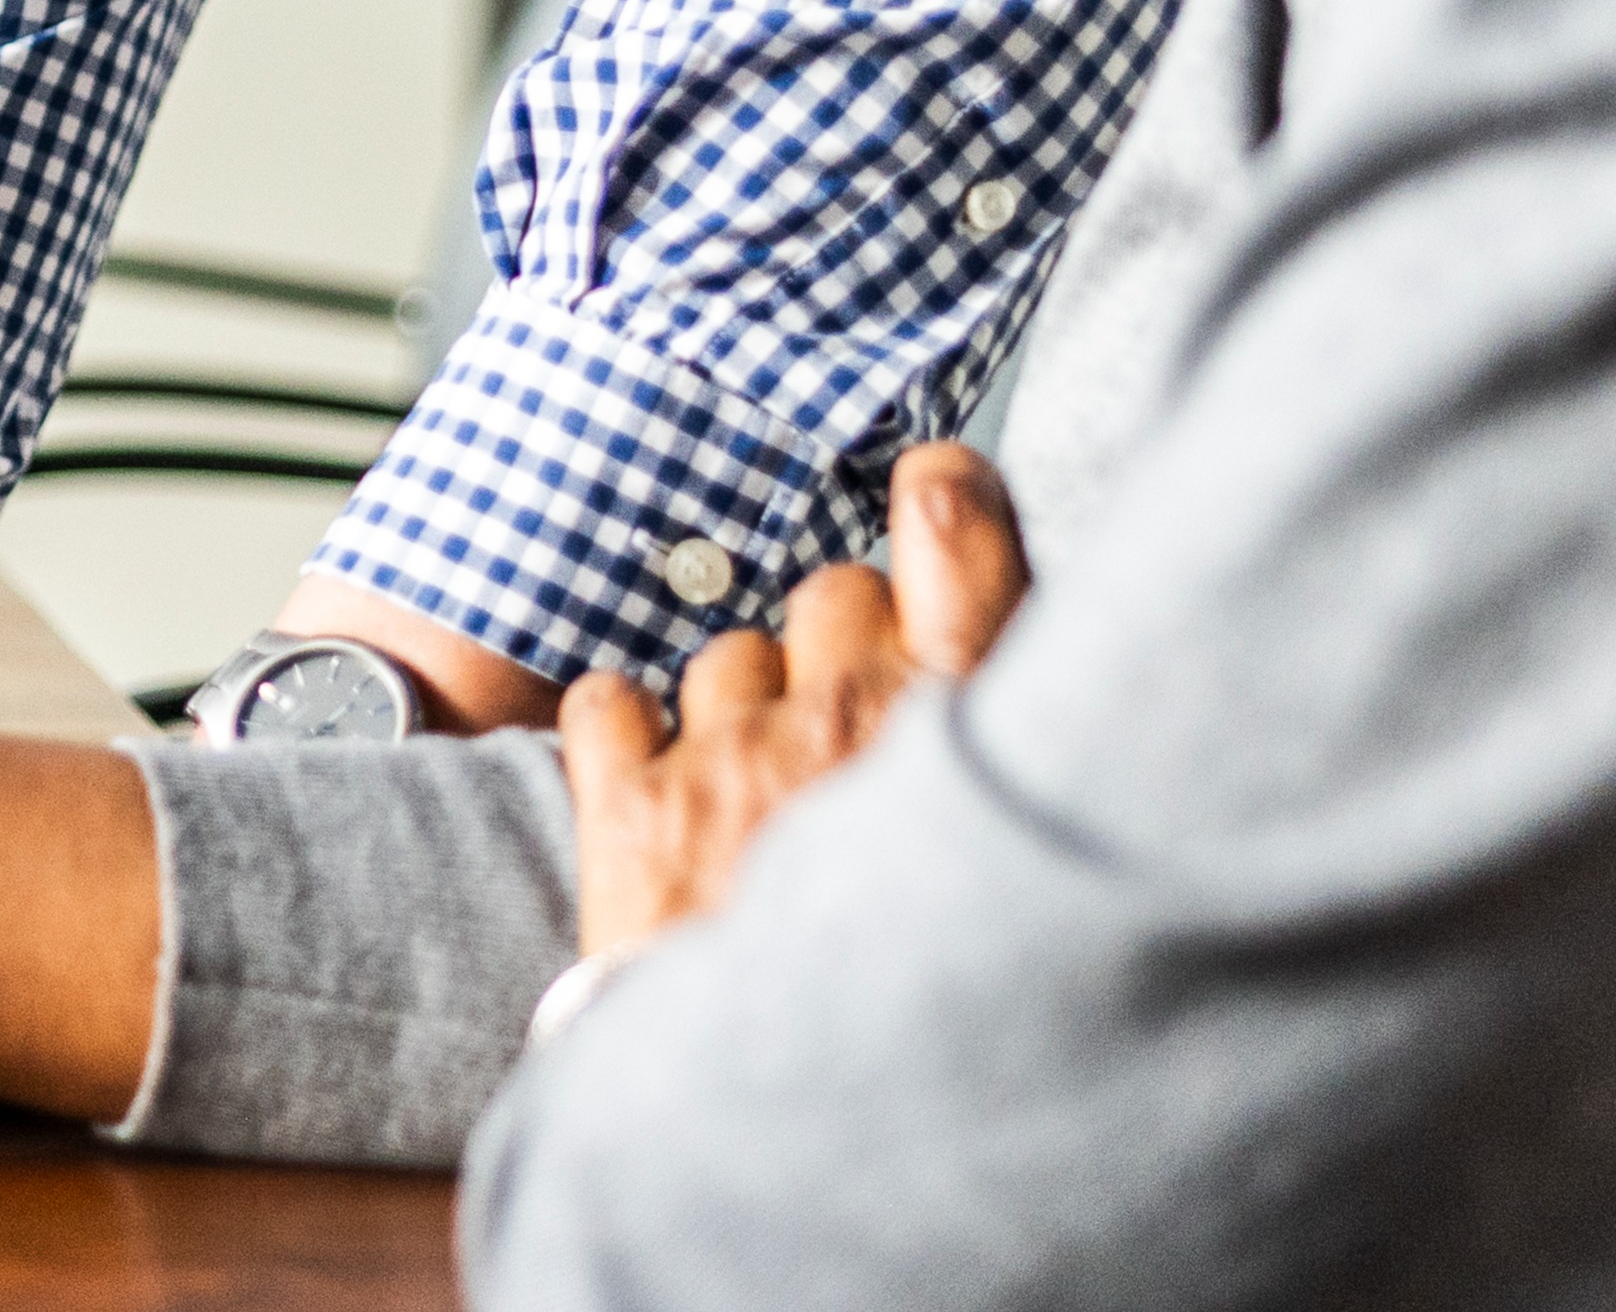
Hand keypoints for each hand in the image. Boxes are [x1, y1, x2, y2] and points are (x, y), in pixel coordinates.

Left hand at [558, 442, 1023, 961]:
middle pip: (832, 594)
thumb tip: (999, 681)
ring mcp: (734, 757)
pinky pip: (610, 700)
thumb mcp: (1006, 874)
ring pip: (725, 656)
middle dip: (837, 646)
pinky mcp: (631, 807)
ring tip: (759, 806)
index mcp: (962, 729)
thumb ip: (1004, 757)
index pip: (963, 538)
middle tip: (846, 738)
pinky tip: (651, 790)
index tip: (934, 484)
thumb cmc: (918, 1008)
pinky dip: (622, 735)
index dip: (947, 497)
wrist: (786, 1130)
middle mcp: (850, 720)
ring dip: (737, 708)